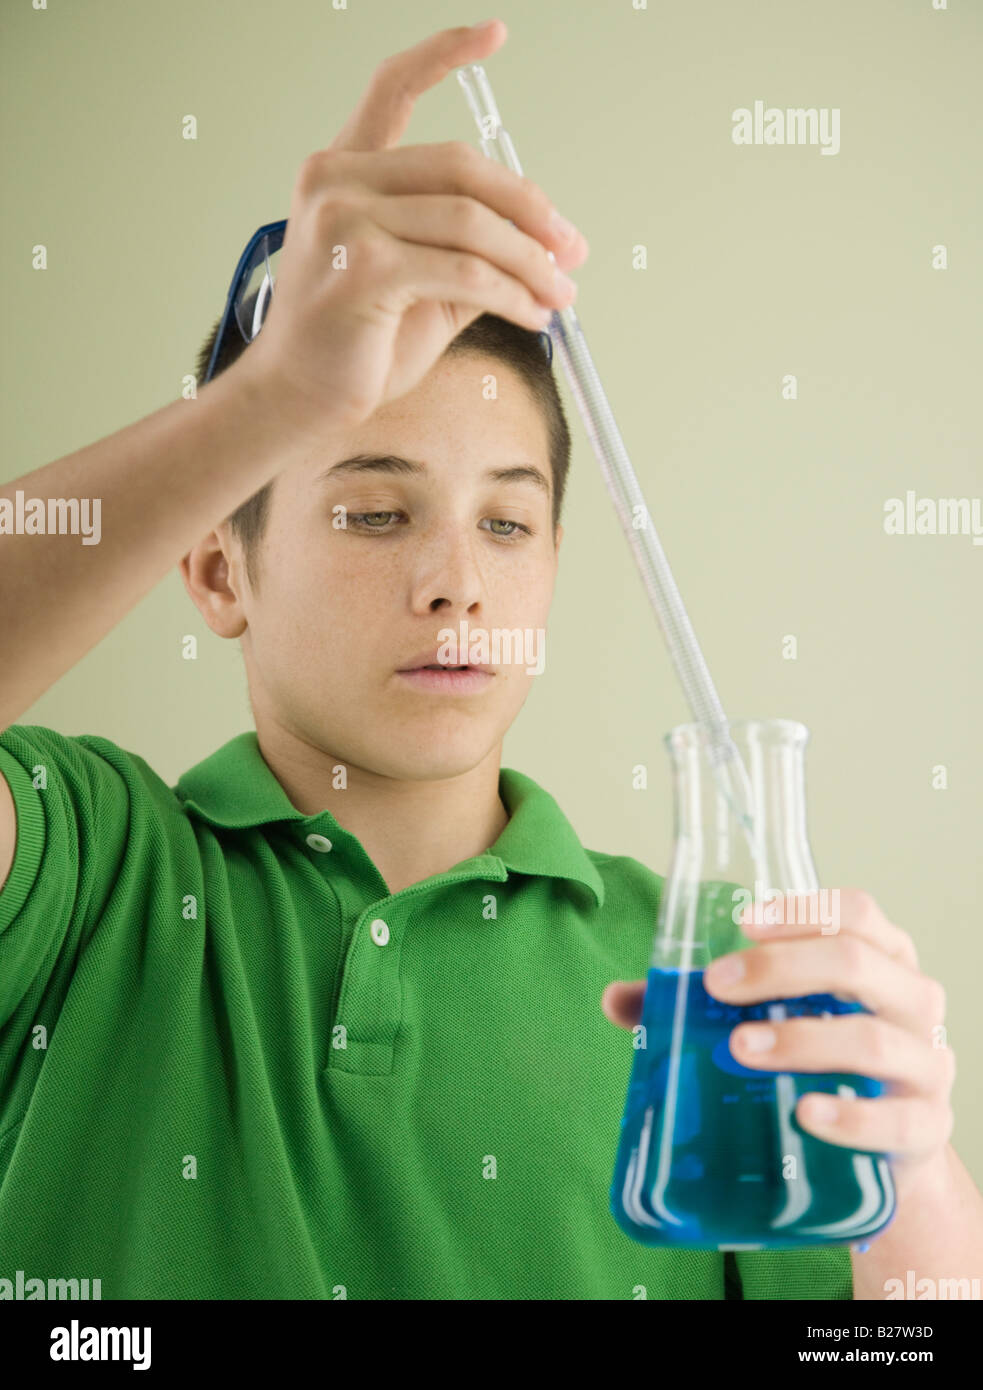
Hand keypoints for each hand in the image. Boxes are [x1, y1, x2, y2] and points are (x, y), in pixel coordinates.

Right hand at [238, 19, 587, 440]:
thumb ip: (466, 249)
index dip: (445, 53)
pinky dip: (511, 294)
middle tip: (571, 247)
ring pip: (471, 223)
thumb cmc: (355, 345)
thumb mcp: (421, 285)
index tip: (496, 32)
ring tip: (560, 294)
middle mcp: (335, 182)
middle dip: (530, 209)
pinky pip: (464, 272)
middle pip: (460, 168)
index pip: (393, 90)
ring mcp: (343, 221)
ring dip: (530, 262)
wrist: (301, 400)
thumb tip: (542, 238)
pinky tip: (533, 314)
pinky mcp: (362, 269)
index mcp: (343, 171)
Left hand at [601, 889, 954, 1200]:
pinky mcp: (926, 1128)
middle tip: (718, 988)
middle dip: (783, 969)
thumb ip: (697, 1007)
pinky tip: (805, 1114)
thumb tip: (616, 999)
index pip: (854, 912)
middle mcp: (912, 1001)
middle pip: (857, 962)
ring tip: (742, 1049)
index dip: (801, 911)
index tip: (741, 923)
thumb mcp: (778, 1020)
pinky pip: (896, 1120)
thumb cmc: (824, 1062)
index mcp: (880, 958)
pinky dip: (849, 1116)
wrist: (889, 1150)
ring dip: (801, 1039)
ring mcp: (926, 1065)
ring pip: (872, 1039)